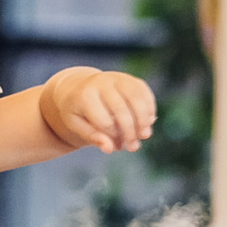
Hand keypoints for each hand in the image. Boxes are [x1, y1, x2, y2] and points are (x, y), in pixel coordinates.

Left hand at [41, 68, 157, 154]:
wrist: (79, 88)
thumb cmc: (78, 111)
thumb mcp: (76, 125)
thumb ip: (92, 137)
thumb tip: (109, 149)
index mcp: (85, 96)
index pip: (104, 120)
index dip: (112, 135)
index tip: (113, 145)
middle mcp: (101, 82)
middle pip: (121, 109)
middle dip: (130, 131)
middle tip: (133, 148)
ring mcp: (117, 78)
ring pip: (136, 98)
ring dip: (143, 120)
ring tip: (144, 136)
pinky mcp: (129, 78)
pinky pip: (143, 92)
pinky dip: (149, 107)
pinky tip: (149, 122)